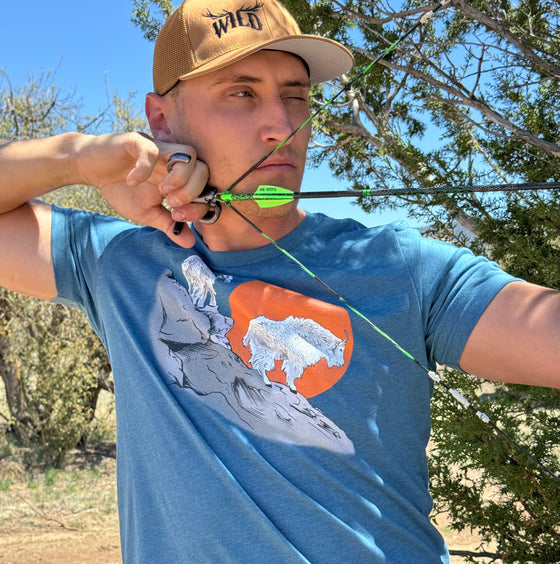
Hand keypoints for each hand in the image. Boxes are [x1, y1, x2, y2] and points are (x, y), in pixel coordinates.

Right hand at [72, 132, 209, 247]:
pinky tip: (133, 182)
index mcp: (180, 177)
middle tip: (172, 204)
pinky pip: (151, 151)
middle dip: (192, 191)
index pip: (206, 186)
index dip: (199, 204)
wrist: (92, 169)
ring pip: (188, 154)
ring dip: (179, 178)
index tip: (178, 216)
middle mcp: (174, 161)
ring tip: (162, 192)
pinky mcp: (137, 141)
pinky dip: (145, 169)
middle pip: (204, 168)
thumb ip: (170, 225)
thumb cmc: (123, 190)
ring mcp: (159, 149)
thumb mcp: (148, 213)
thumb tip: (190, 243)